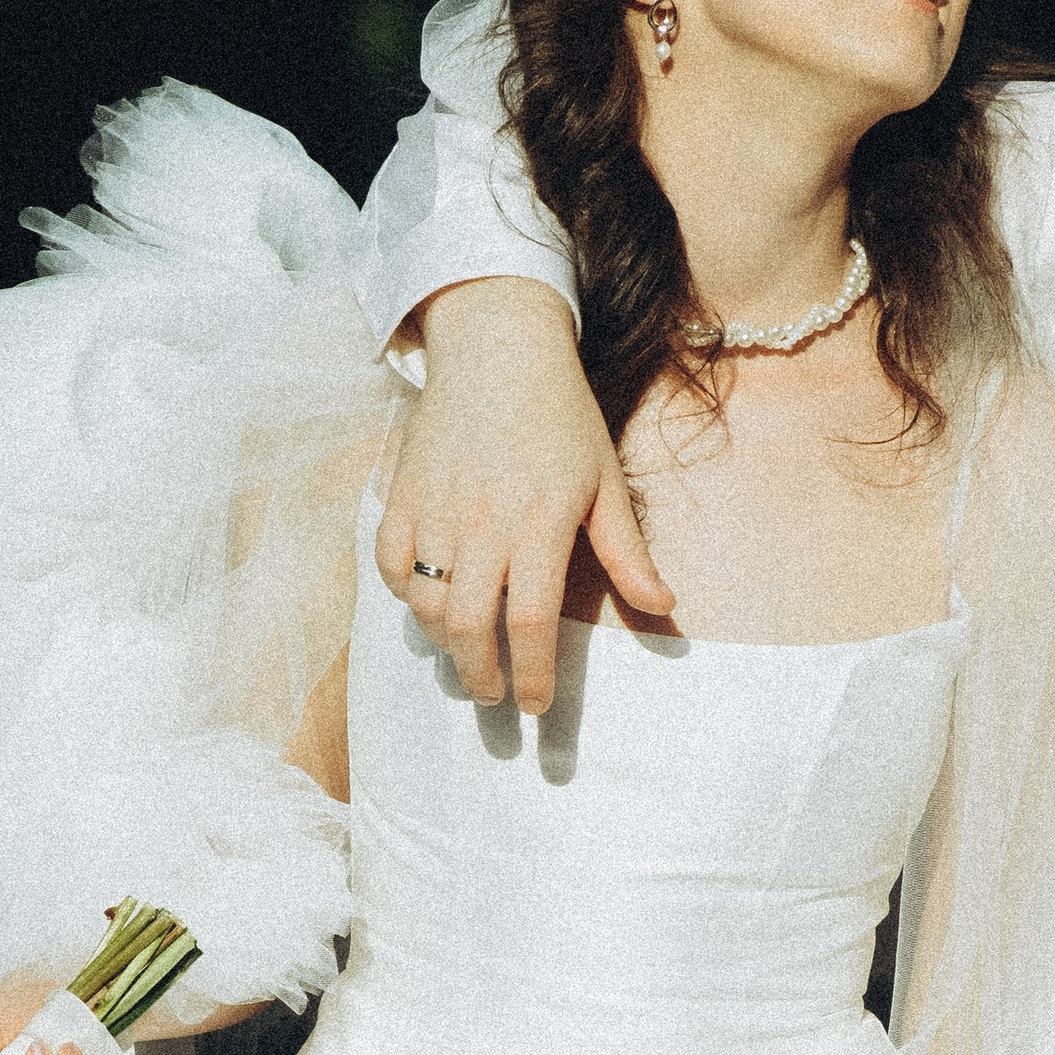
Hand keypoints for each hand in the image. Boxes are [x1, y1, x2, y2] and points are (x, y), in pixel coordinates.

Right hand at [376, 277, 672, 711]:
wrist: (498, 347)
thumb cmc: (561, 417)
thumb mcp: (605, 481)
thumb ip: (627, 552)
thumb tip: (663, 608)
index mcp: (539, 522)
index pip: (531, 621)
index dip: (533, 673)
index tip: (536, 706)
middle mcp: (482, 522)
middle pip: (469, 627)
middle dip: (481, 676)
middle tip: (494, 696)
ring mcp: (435, 509)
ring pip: (426, 604)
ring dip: (444, 643)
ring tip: (466, 655)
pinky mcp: (401, 495)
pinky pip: (391, 566)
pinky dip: (406, 595)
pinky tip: (430, 603)